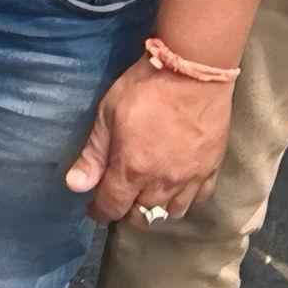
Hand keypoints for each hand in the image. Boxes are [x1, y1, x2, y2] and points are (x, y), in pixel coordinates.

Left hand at [66, 59, 231, 225]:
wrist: (192, 72)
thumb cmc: (144, 88)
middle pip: (142, 215)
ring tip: (146, 195)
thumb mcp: (108, 113)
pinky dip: (184, 199)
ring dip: (155, 209)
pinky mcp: (211, 169)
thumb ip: (93, 153)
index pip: (112, 207)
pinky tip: (177, 188)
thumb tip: (75, 186)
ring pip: (171, 212)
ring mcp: (190, 179)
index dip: (99, 211)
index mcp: (132, 169)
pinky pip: (199, 199)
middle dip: (126, 211)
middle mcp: (161, 182)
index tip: (94, 208)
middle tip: (119, 198)